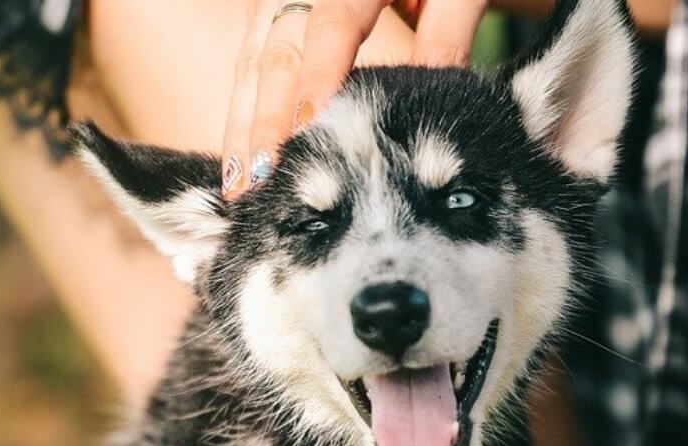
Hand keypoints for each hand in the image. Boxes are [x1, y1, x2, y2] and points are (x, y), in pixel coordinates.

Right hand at [220, 0, 488, 197]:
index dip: (317, 80)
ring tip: (241, 187)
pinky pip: (250, 64)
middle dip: (266, 123)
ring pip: (252, 62)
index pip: (332, 27)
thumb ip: (446, 36)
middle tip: (264, 182)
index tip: (308, 130)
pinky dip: (246, 114)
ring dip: (243, 127)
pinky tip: (242, 160)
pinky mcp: (275, 14)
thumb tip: (425, 109)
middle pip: (277, 54)